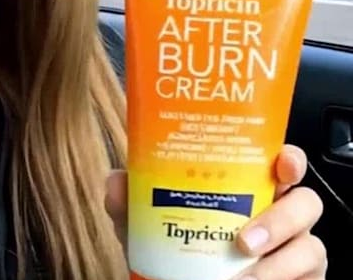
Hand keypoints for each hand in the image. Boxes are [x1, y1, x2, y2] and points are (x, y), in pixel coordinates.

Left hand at [105, 145, 326, 279]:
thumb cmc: (171, 247)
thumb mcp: (143, 222)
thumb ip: (128, 199)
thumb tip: (116, 181)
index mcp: (247, 186)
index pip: (280, 163)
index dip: (289, 159)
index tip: (280, 162)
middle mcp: (277, 212)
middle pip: (306, 201)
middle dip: (283, 217)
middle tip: (244, 240)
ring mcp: (293, 248)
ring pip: (311, 245)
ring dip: (279, 262)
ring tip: (244, 274)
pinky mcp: (302, 278)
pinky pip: (310, 277)